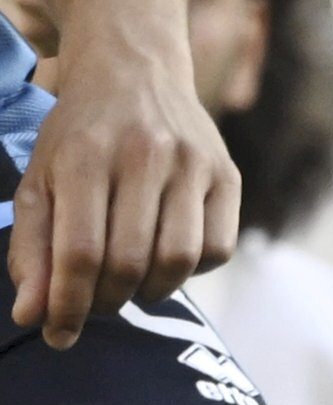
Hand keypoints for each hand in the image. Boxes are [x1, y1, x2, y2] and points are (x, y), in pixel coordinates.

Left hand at [6, 58, 234, 345]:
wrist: (134, 69)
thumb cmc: (79, 135)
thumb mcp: (40, 182)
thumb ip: (32, 250)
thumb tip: (32, 316)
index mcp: (85, 157)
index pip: (80, 254)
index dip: (68, 305)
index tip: (58, 335)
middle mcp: (144, 156)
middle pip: (129, 263)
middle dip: (105, 302)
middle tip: (93, 307)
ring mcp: (192, 164)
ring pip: (179, 261)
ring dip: (149, 291)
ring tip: (128, 286)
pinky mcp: (227, 174)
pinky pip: (218, 248)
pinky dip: (191, 270)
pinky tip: (165, 259)